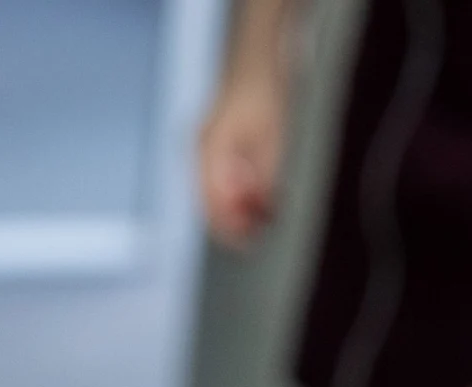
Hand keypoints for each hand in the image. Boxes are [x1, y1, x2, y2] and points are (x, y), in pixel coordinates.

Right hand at [197, 60, 287, 246]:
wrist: (259, 61)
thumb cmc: (264, 93)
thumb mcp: (272, 141)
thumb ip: (262, 179)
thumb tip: (260, 211)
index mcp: (208, 152)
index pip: (212, 205)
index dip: (231, 228)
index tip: (251, 241)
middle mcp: (199, 152)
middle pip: (210, 202)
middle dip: (236, 220)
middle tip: (262, 230)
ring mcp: (202, 148)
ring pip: (214, 193)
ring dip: (239, 207)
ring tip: (265, 213)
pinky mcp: (212, 145)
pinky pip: (219, 179)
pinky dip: (237, 191)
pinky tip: (258, 194)